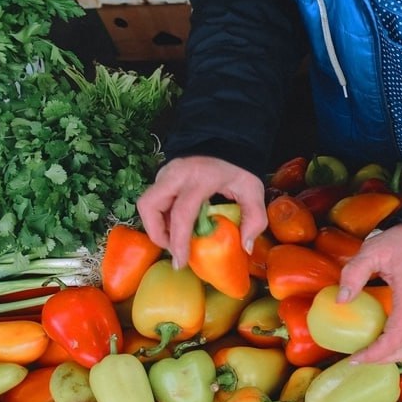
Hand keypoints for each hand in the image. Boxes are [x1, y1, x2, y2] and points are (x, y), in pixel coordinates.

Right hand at [136, 155, 267, 267]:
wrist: (226, 140)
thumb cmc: (238, 168)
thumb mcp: (253, 191)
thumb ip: (254, 219)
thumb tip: (245, 248)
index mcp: (200, 178)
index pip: (181, 213)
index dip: (179, 241)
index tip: (180, 261)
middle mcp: (176, 174)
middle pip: (150, 206)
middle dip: (158, 233)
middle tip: (175, 250)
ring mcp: (166, 173)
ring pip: (147, 203)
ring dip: (156, 226)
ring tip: (175, 240)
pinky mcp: (162, 175)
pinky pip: (154, 200)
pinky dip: (161, 217)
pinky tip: (177, 226)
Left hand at [339, 223, 401, 363]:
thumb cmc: (401, 242)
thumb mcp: (373, 250)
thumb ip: (354, 273)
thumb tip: (341, 301)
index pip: (394, 338)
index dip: (374, 353)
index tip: (354, 358)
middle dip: (381, 359)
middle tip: (357, 359)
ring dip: (390, 355)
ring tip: (367, 353)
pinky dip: (396, 345)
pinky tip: (379, 340)